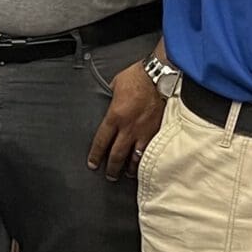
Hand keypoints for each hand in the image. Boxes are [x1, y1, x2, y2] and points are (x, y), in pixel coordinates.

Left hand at [88, 56, 166, 179]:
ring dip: (130, 168)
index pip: (101, 142)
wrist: (159, 75)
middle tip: (109, 176)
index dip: (96, 156)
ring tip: (127, 174)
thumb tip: (108, 103)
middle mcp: (128, 128)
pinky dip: (146, 159)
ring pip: (135, 157)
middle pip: (117, 155)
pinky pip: (150, 150)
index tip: (93, 165)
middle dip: (112, 168)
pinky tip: (145, 165)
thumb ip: (110, 99)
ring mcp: (144, 131)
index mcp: (114, 117)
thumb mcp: (114, 86)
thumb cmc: (136, 77)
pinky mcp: (157, 131)